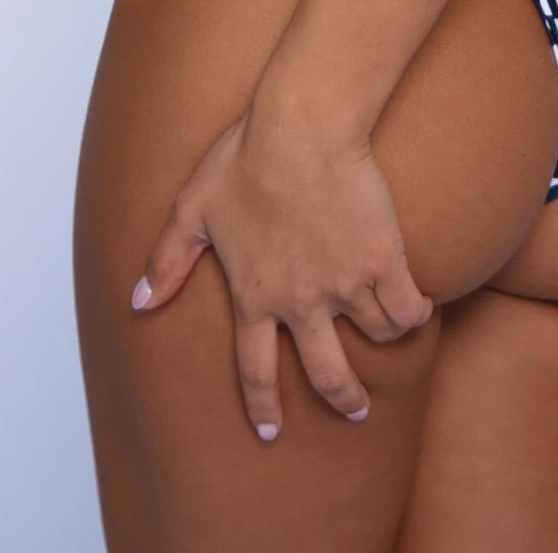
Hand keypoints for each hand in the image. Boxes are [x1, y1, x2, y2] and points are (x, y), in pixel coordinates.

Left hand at [132, 101, 432, 440]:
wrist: (302, 125)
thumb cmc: (246, 157)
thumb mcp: (193, 208)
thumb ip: (167, 260)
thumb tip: (138, 302)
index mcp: (254, 295)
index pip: (255, 368)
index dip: (262, 405)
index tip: (269, 432)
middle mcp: (301, 301)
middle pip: (327, 373)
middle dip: (342, 399)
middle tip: (354, 412)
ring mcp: (345, 283)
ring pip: (375, 334)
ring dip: (384, 338)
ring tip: (391, 331)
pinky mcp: (383, 259)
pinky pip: (409, 306)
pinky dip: (416, 312)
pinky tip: (419, 305)